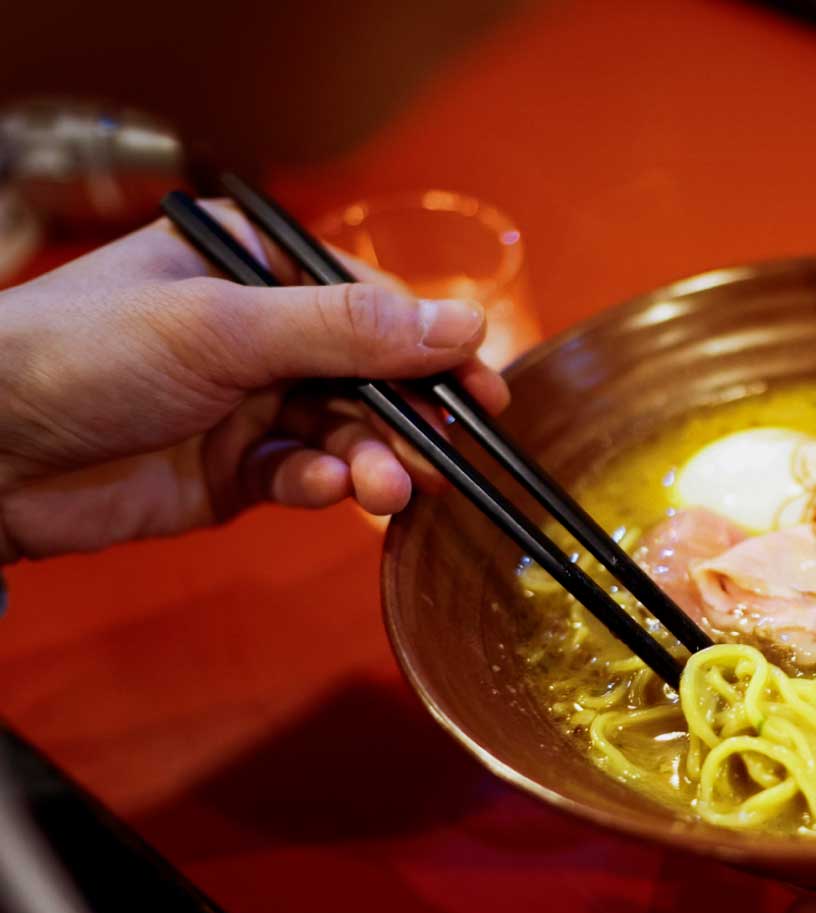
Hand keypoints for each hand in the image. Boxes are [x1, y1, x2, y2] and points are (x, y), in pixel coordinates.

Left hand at [0, 201, 508, 562]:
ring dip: (372, 461)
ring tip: (386, 490)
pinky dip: (321, 488)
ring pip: (346, 433)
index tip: (484, 393)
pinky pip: (304, 477)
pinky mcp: (235, 472)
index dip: (434, 349)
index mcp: (253, 269)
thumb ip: (349, 329)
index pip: (372, 302)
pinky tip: (318, 493)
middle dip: (407, 418)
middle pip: (371, 375)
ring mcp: (248, 404)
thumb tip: (466, 323)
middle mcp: (259, 332)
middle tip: (446, 457)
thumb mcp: (224, 326)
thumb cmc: (85, 354)